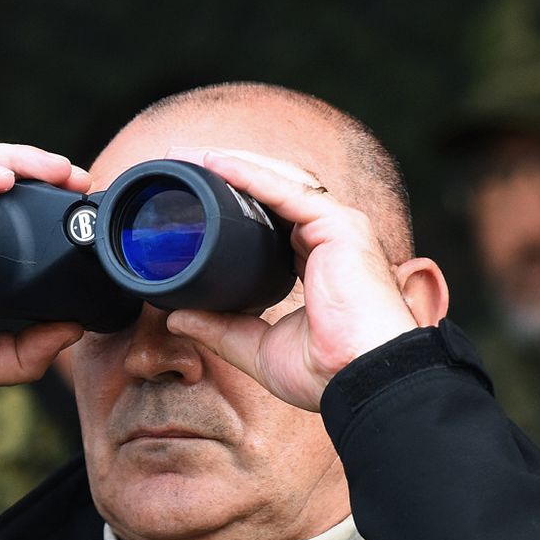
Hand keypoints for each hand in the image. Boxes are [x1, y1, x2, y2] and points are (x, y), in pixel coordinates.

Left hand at [163, 148, 446, 410]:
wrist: (362, 382)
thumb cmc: (326, 371)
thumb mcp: (259, 349)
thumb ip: (221, 329)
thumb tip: (176, 317)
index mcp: (316, 260)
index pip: (271, 217)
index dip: (234, 202)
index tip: (192, 197)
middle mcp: (329, 237)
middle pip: (274, 190)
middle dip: (230, 172)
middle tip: (182, 164)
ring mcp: (339, 227)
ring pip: (281, 180)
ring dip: (235, 164)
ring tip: (192, 158)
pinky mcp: (340, 225)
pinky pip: (288, 191)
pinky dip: (251, 175)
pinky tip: (217, 164)